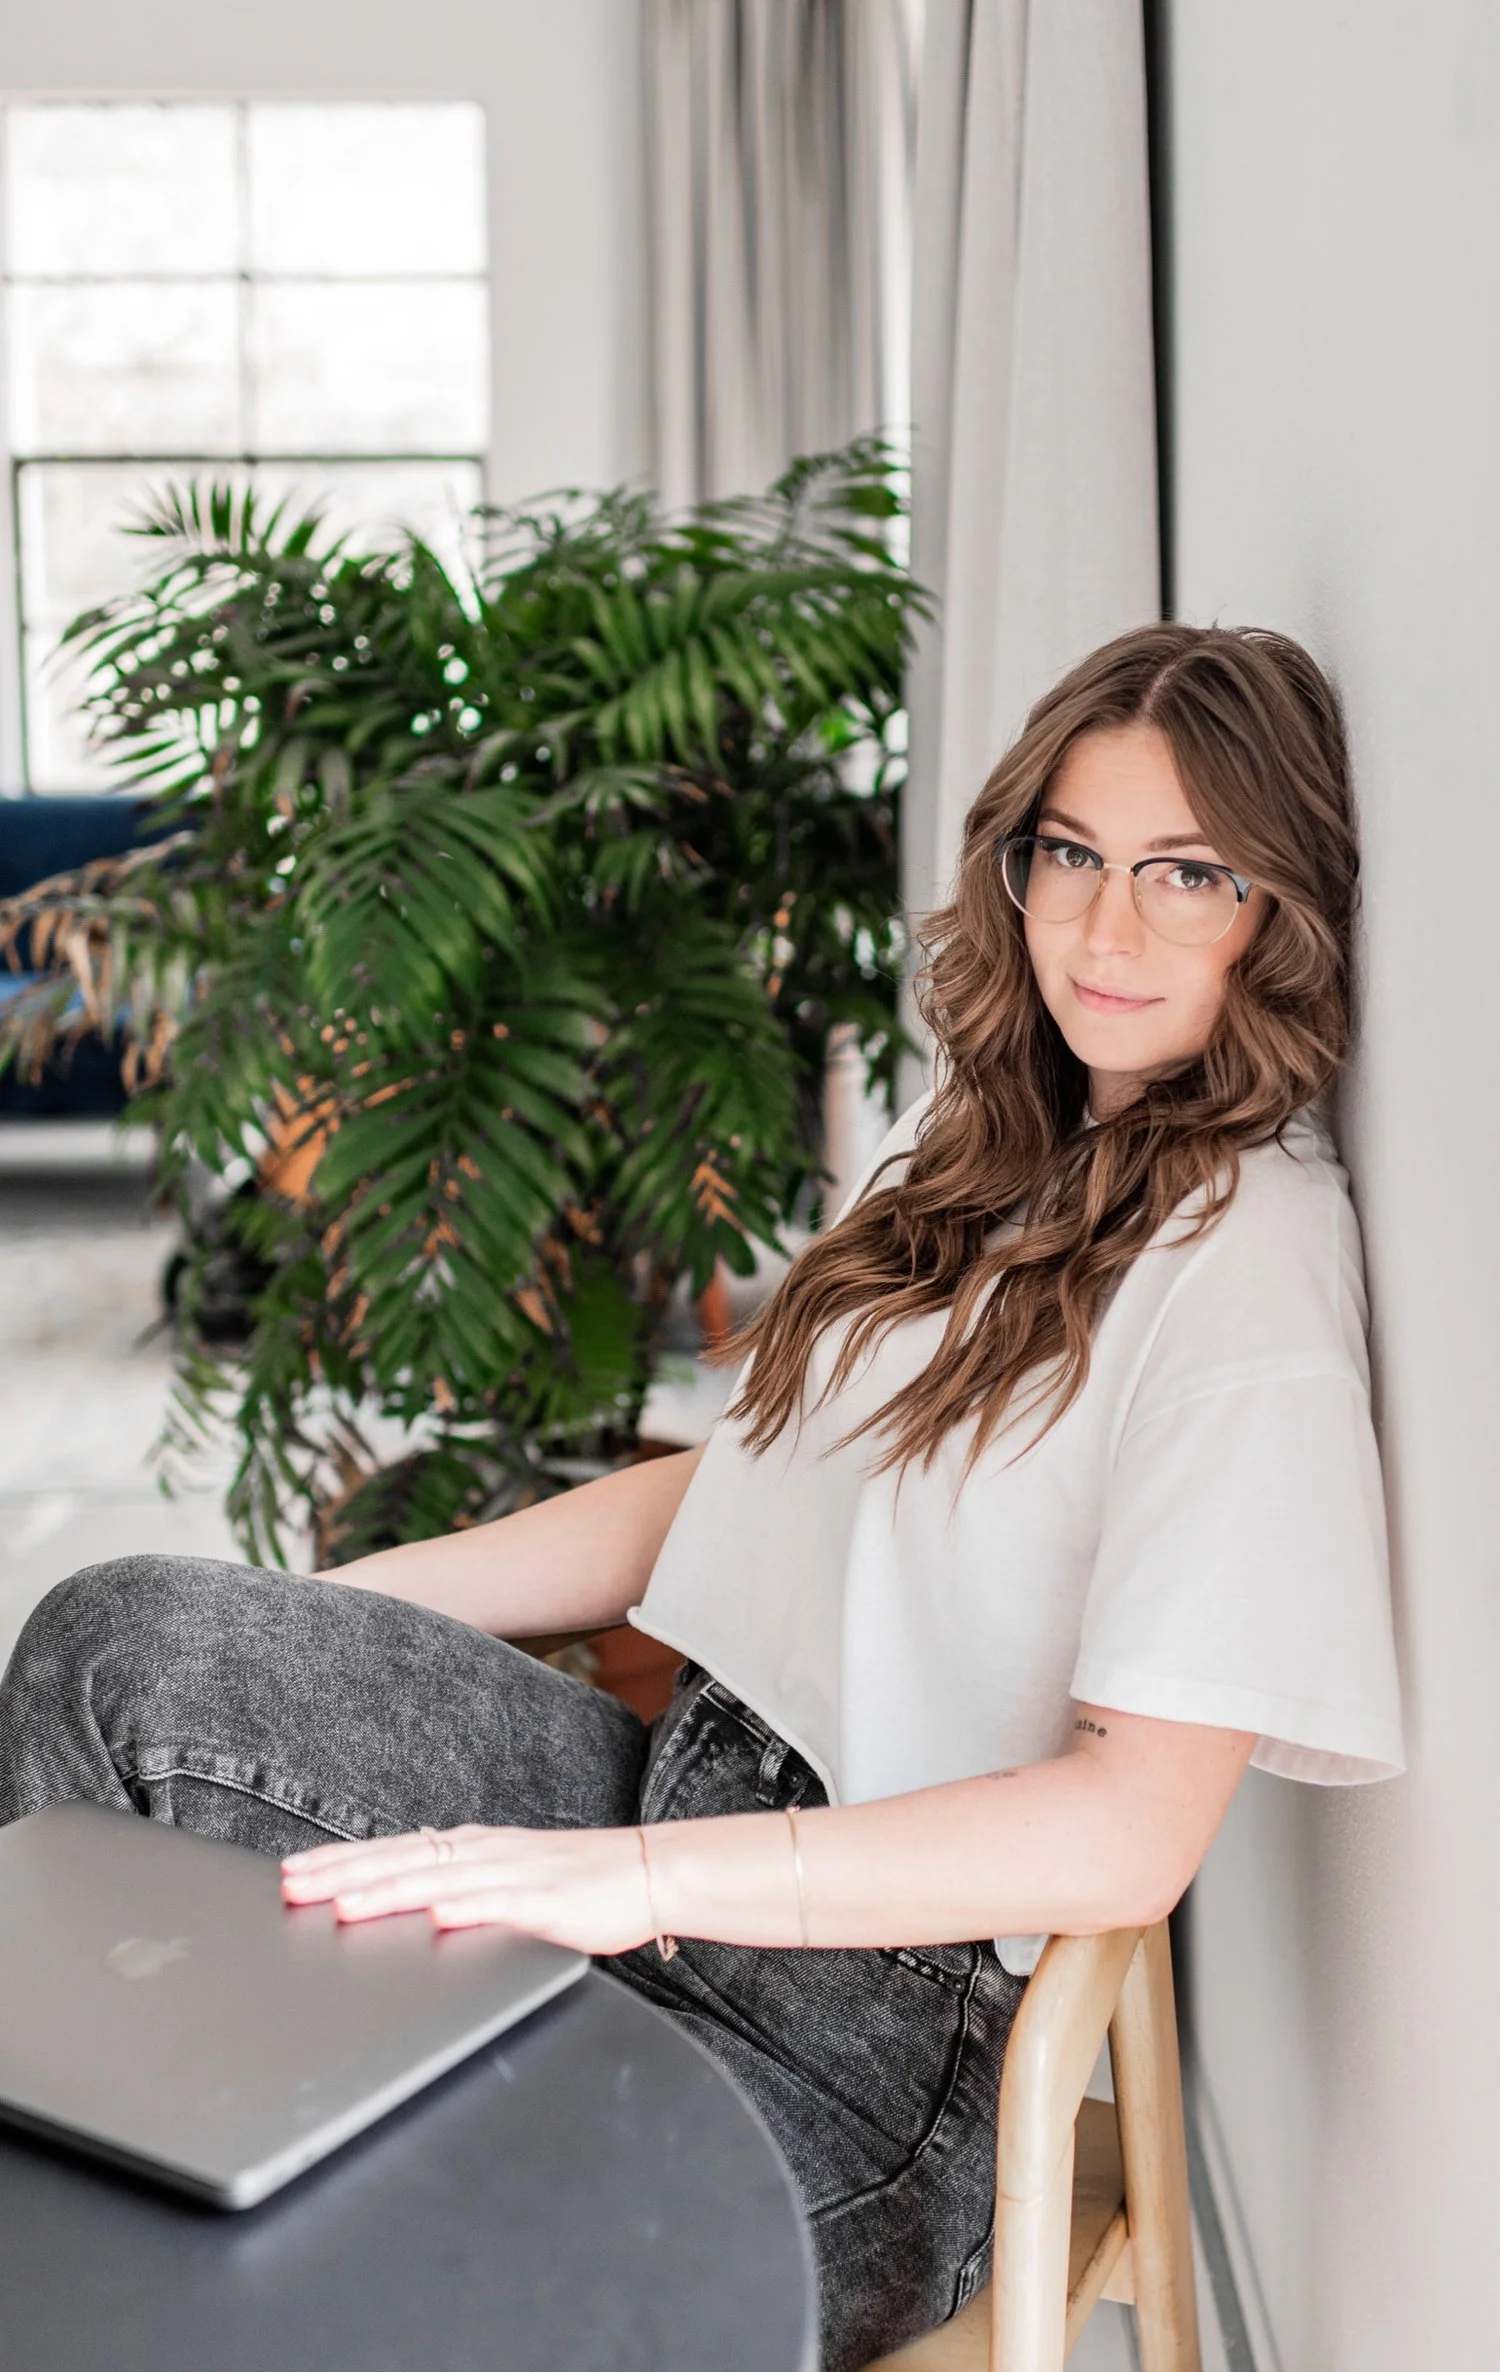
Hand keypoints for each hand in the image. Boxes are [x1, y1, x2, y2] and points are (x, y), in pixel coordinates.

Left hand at [279, 1824, 655, 1956]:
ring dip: (388, 1892)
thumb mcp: (504, 1882)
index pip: (391, 1852)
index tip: (290, 1873)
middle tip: (292, 1887)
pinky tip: (437, 1917)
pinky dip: (466, 1909)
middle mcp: (483, 1853)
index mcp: (470, 1849)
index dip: (339, 1862)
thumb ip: (456, 1891)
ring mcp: (514, 1874)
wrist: (648, 1870)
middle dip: (342, 1875)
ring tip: (342, 1905)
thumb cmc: (576, 1882)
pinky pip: (501, 1905)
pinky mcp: (547, 1901)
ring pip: (439, 1882)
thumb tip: (403, 1908)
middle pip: (401, 1862)